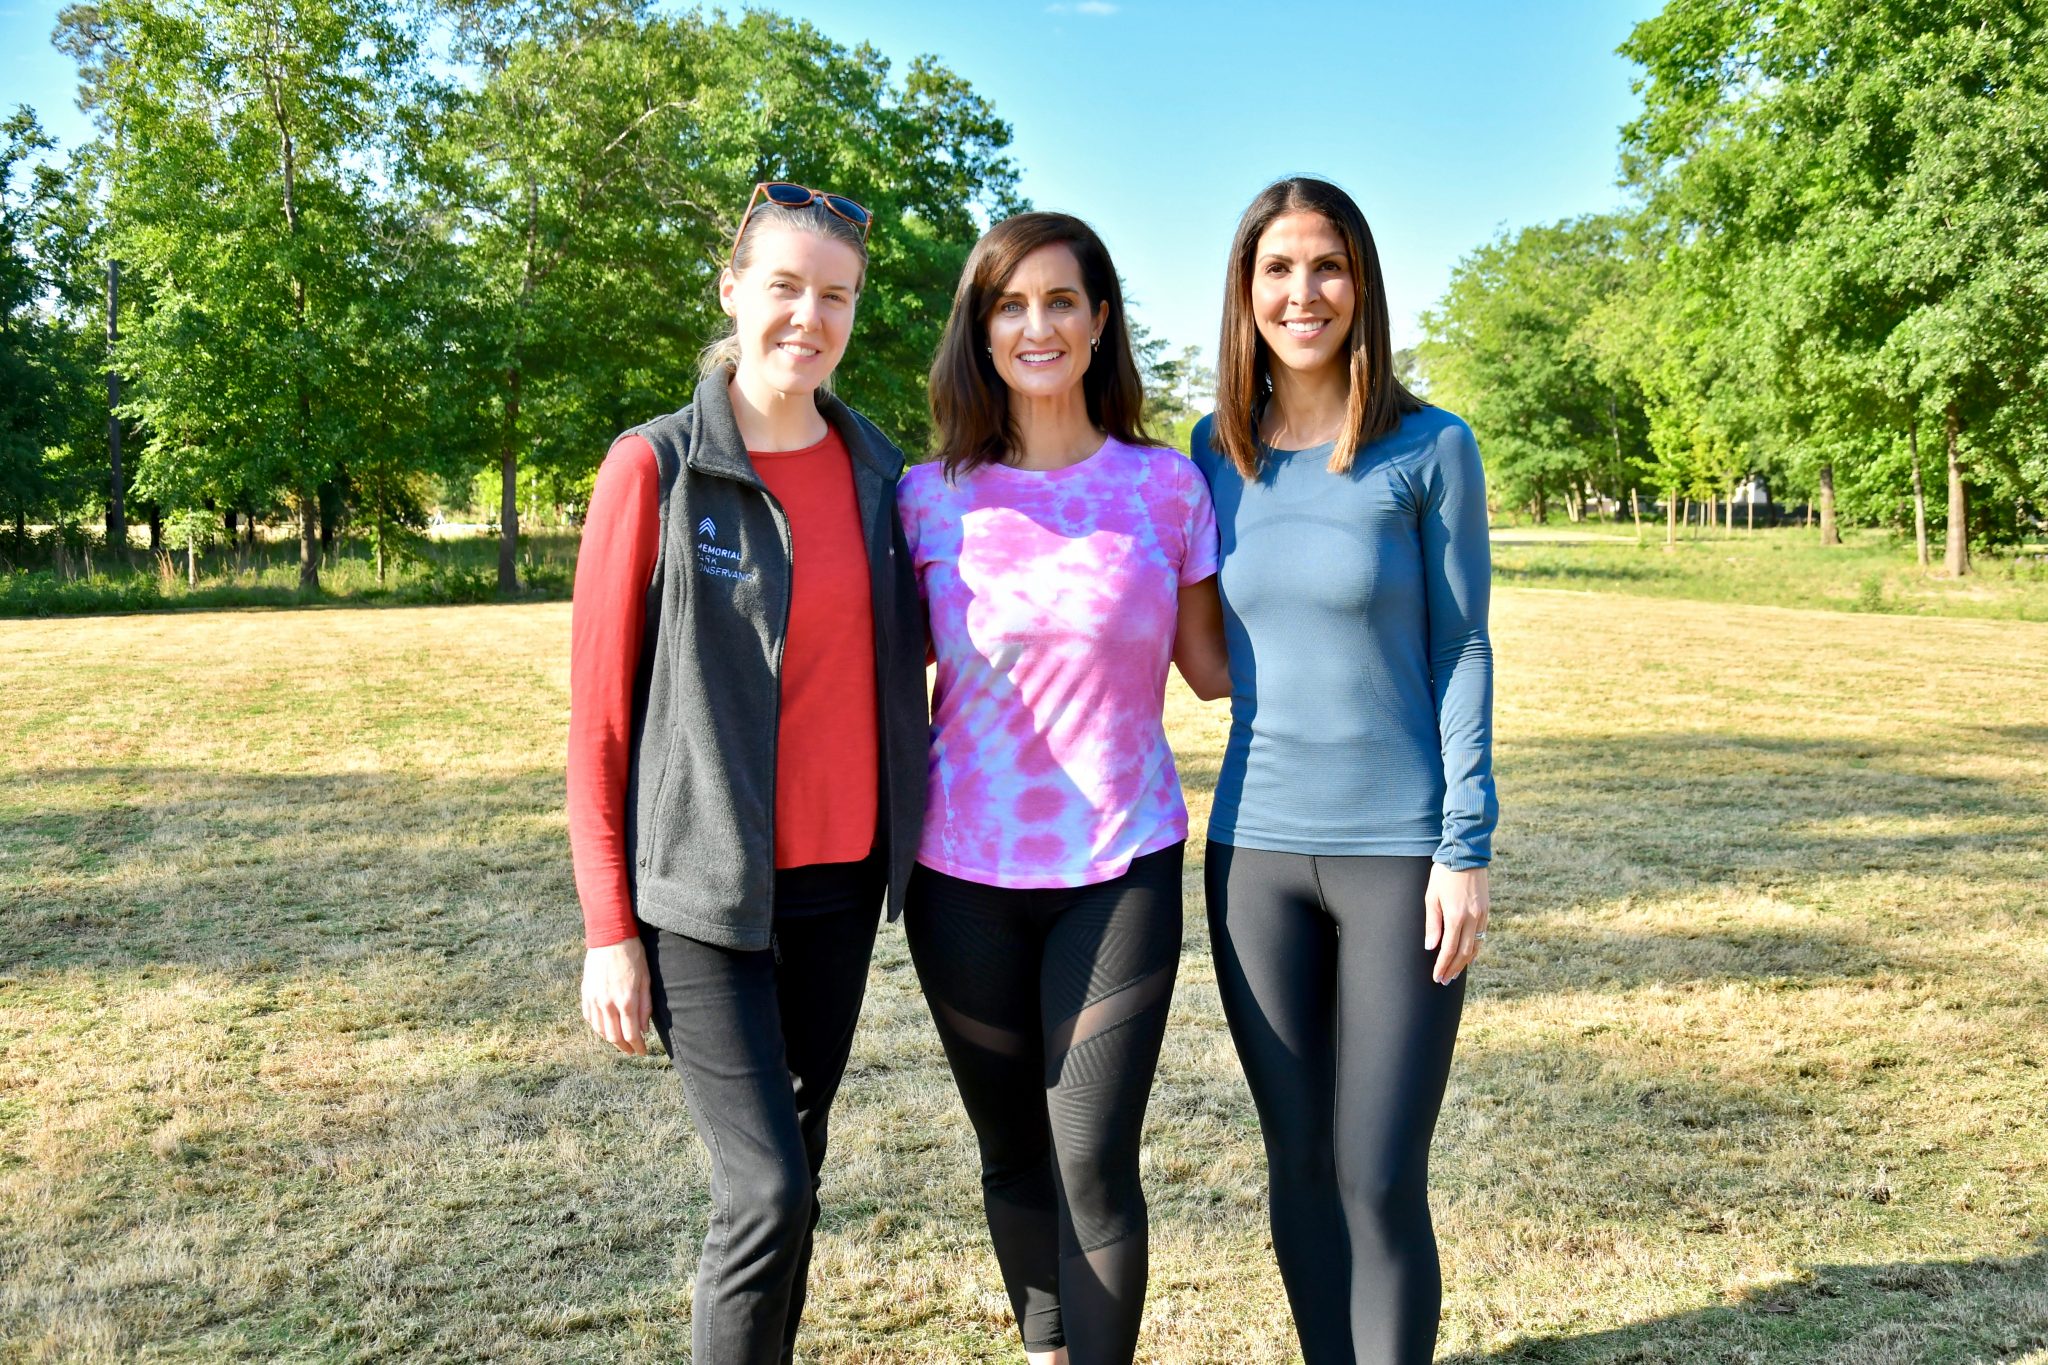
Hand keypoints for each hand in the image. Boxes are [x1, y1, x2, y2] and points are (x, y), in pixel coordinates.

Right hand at [581, 937, 652, 1054]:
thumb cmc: (633, 956)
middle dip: (624, 1047)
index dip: (638, 1047)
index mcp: (626, 1000)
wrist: (610, 937)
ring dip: (611, 1039)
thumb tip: (644, 1029)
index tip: (642, 1052)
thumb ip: (645, 1006)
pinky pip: (589, 1018)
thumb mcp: (646, 980)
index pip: (631, 1034)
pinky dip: (598, 1027)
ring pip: (600, 1030)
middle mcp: (608, 1003)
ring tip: (620, 1041)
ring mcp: (594, 999)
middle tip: (632, 1050)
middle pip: (614, 1037)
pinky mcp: (585, 993)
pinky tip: (606, 1028)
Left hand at [1424, 864, 1488, 984]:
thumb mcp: (1431, 897)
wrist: (1466, 855)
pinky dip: (1476, 949)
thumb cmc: (1443, 874)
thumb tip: (1431, 947)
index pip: (1449, 949)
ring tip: (1455, 973)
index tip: (1437, 976)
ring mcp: (1482, 915)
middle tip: (1445, 981)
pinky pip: (1482, 936)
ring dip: (1465, 962)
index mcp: (1456, 916)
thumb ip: (1432, 924)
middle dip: (1453, 968)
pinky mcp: (1487, 910)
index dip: (1443, 965)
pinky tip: (1470, 956)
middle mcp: (1472, 919)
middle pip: (1464, 952)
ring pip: (1475, 946)